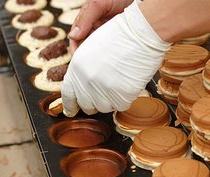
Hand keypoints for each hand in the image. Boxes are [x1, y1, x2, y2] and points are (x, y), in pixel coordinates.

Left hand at [62, 1, 170, 115]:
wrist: (141, 33)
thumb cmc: (119, 35)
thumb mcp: (91, 48)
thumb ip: (82, 70)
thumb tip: (81, 89)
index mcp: (77, 67)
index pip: (68, 94)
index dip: (70, 105)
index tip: (71, 111)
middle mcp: (87, 81)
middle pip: (86, 105)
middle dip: (92, 102)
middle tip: (102, 93)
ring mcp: (105, 90)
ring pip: (103, 108)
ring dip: (109, 100)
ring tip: (117, 84)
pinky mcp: (122, 96)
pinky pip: (120, 106)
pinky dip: (124, 98)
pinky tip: (127, 84)